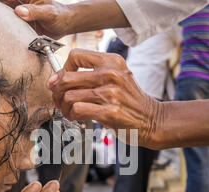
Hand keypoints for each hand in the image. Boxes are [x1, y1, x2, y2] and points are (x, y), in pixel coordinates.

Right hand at [0, 0, 72, 38]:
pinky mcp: (17, 21)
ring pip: (0, 11)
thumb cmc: (59, 16)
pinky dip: (1, 26)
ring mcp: (17, 11)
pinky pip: (6, 23)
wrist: (64, 25)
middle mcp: (19, 1)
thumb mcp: (49, 13)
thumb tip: (18, 11)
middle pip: (1, 3)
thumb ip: (35, 12)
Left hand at [48, 49, 164, 148]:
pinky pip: (78, 110)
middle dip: (57, 93)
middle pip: (67, 78)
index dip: (62, 70)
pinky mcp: (110, 112)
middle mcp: (111, 74)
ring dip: (64, 108)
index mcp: (112, 61)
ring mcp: (111, 93)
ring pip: (69, 96)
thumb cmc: (130, 100)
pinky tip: (76, 117)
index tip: (60, 82)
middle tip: (59, 101)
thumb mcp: (117, 76)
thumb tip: (56, 79)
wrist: (152, 119)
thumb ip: (91, 74)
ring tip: (69, 112)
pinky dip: (72, 115)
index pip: (75, 55)